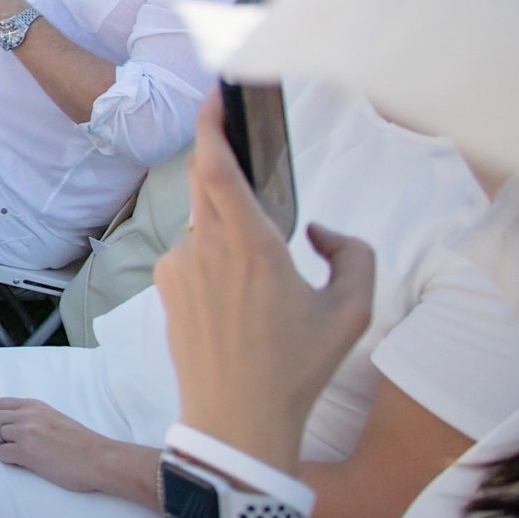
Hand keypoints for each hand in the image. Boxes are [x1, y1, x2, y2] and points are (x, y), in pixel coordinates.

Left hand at [0, 397, 130, 497]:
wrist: (99, 459)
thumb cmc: (82, 444)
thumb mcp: (55, 419)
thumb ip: (35, 418)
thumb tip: (16, 426)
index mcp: (34, 406)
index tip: (7, 431)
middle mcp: (27, 415)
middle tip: (8, 445)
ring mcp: (25, 433)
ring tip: (15, 455)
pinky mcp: (26, 452)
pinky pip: (0, 453)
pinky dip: (6, 459)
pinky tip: (21, 463)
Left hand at [156, 91, 374, 469]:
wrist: (236, 423)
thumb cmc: (298, 369)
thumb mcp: (352, 311)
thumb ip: (353, 255)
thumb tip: (320, 230)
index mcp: (251, 246)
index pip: (215, 167)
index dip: (211, 124)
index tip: (215, 94)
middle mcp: (206, 248)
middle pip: (203, 180)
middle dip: (219, 155)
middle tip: (240, 143)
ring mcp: (179, 268)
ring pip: (202, 222)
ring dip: (227, 225)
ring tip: (260, 273)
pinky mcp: (165, 288)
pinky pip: (191, 254)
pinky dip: (214, 258)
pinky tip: (238, 298)